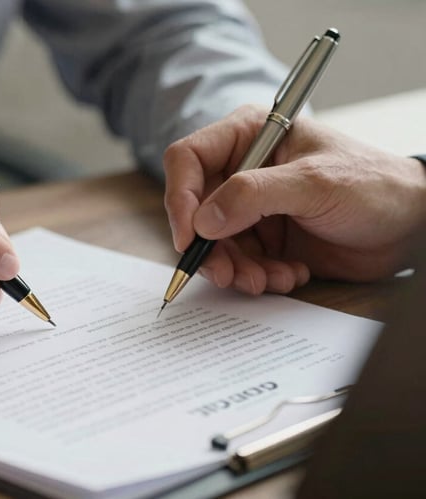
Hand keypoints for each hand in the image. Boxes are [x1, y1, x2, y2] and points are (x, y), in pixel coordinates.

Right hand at [163, 105, 425, 294]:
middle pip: (195, 209)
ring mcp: (250, 207)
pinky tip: (290, 275)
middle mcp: (241, 170)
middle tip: (229, 274)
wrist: (410, 226)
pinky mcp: (263, 237)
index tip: (191, 236)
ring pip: (214, 243)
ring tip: (268, 280)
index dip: (181, 197)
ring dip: (236, 268)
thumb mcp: (314, 184)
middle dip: (211, 247)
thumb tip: (202, 221)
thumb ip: (254, 196)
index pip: (188, 160)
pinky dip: (257, 276)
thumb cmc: (373, 185)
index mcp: (248, 136)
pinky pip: (239, 262)